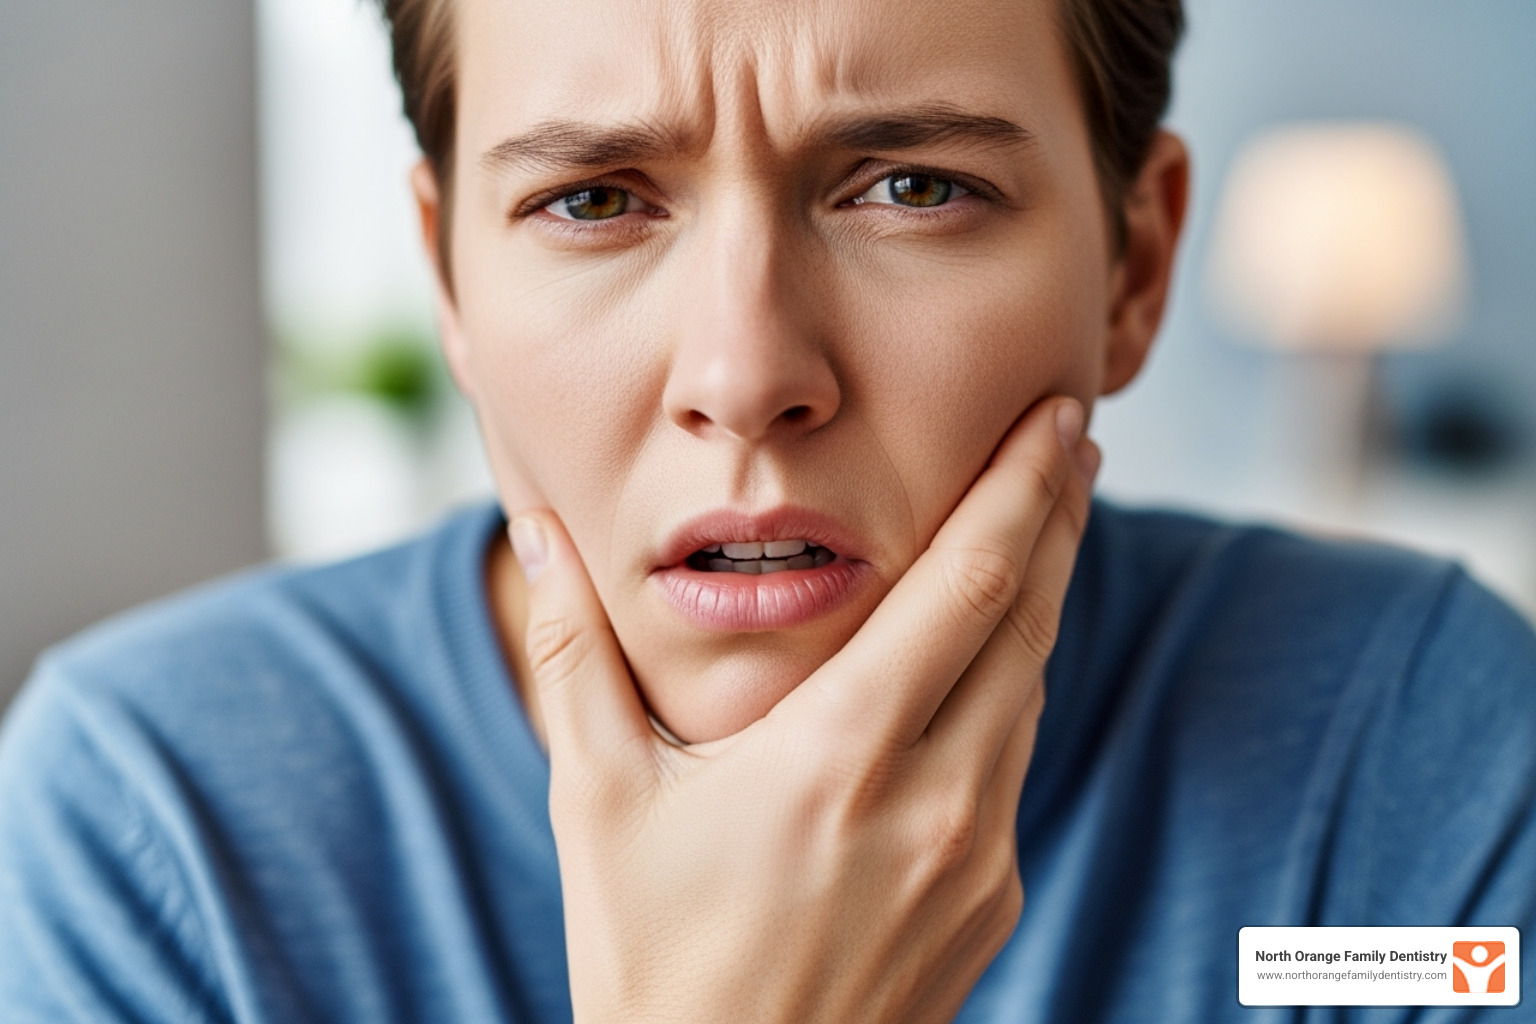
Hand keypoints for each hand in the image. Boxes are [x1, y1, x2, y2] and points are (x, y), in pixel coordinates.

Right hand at [511, 396, 1098, 1023]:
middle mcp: (934, 802)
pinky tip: (988, 663)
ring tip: (1040, 527)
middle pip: (1026, 624)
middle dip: (1056, 517)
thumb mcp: (596, 798)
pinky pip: (1012, 766)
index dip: (1021, 491)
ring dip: (1041, 601)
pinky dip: (1010, 690)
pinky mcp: (993, 903)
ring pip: (1028, 693)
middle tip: (1072, 435)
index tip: (1055, 417)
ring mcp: (979, 860)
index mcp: (838, 756)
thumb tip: (532, 530)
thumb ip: (573, 652)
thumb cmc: (650, 956)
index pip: (964, 590)